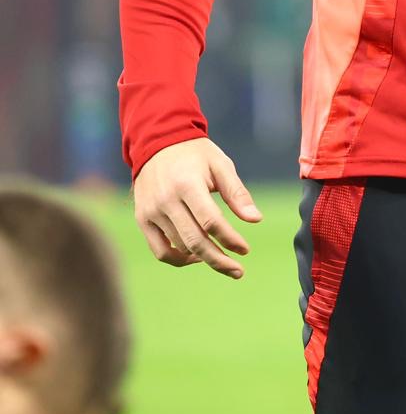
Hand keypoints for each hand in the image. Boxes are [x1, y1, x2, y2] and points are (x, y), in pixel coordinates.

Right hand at [133, 137, 261, 279]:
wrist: (157, 143)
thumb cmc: (195, 154)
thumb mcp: (220, 165)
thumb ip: (237, 192)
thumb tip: (256, 219)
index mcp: (187, 184)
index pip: (210, 221)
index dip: (230, 239)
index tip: (245, 249)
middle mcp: (165, 200)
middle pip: (194, 241)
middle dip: (219, 260)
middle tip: (238, 271)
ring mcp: (151, 212)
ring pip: (179, 248)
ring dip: (203, 257)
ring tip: (221, 257)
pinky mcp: (142, 219)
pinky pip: (160, 251)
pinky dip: (179, 259)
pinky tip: (197, 257)